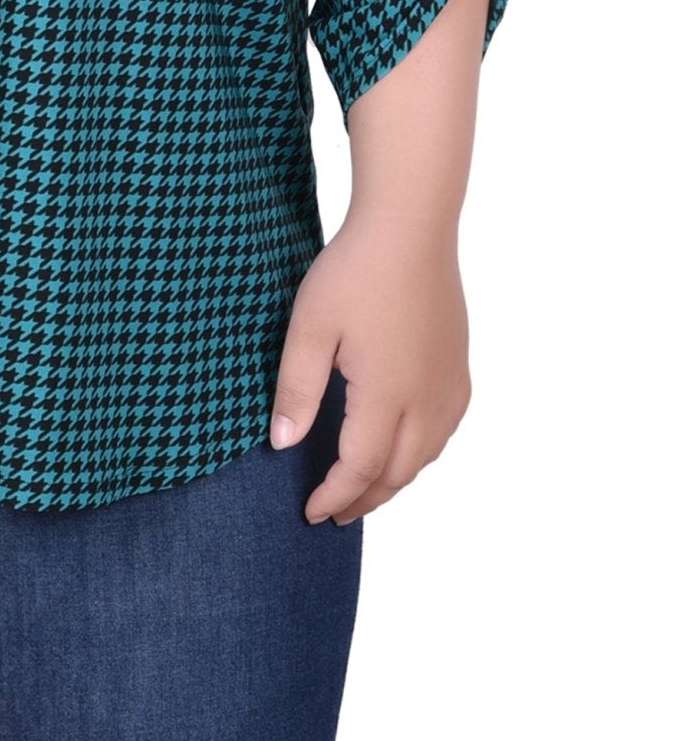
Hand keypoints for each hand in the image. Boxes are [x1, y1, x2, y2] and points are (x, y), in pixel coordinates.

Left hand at [268, 207, 472, 523]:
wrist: (410, 227)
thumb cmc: (354, 271)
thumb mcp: (309, 327)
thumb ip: (296, 389)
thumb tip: (283, 444)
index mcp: (387, 396)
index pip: (360, 468)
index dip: (334, 496)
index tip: (310, 512)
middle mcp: (427, 399)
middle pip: (398, 472)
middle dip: (365, 499)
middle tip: (335, 513)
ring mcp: (448, 383)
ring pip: (427, 455)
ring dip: (395, 479)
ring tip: (365, 489)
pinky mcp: (457, 365)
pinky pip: (445, 428)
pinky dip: (422, 452)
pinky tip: (406, 446)